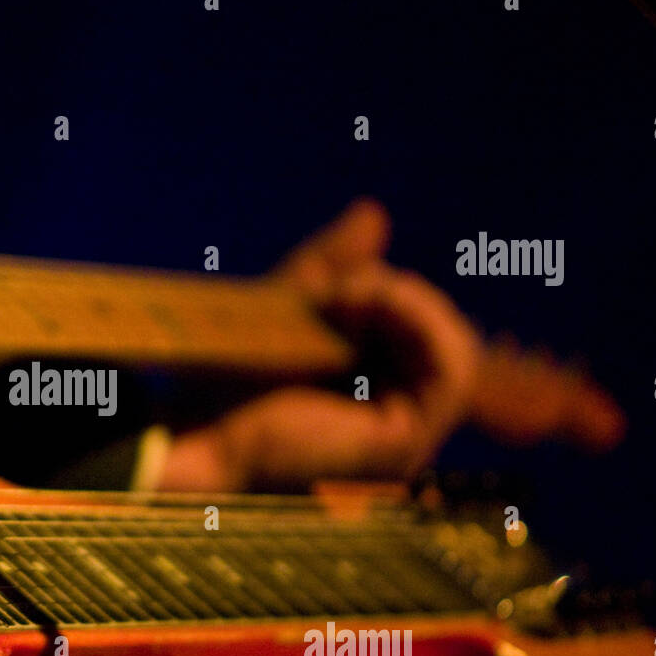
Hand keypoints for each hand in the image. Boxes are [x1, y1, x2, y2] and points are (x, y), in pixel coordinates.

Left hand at [157, 200, 480, 490]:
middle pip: (438, 334)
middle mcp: (396, 424)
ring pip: (456, 347)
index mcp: (372, 398)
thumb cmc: (228, 381)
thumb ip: (335, 267)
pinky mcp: (405, 443)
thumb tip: (375, 212)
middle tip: (334, 294)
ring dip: (404, 303)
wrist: (199, 430)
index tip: (330, 288)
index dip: (386, 292)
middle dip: (390, 293)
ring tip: (347, 298)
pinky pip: (452, 368)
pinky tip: (367, 304)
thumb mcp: (290, 305)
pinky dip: (418, 320)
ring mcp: (406, 441)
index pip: (418, 329)